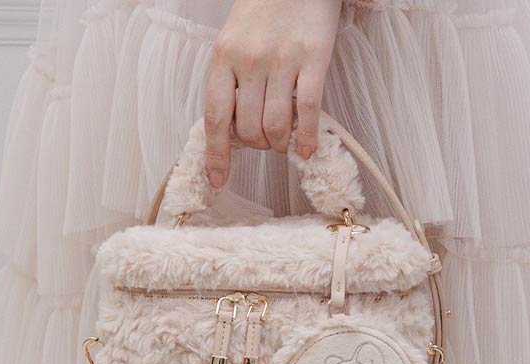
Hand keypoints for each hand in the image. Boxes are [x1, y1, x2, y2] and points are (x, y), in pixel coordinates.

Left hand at [204, 0, 341, 188]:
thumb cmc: (264, 10)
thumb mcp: (234, 40)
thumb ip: (231, 81)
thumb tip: (233, 129)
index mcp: (223, 57)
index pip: (216, 117)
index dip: (216, 154)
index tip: (218, 180)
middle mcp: (250, 60)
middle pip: (249, 128)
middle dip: (257, 146)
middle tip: (265, 142)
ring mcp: (282, 59)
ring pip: (276, 125)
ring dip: (279, 144)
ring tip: (284, 141)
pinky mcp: (314, 57)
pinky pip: (308, 110)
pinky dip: (307, 137)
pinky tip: (308, 149)